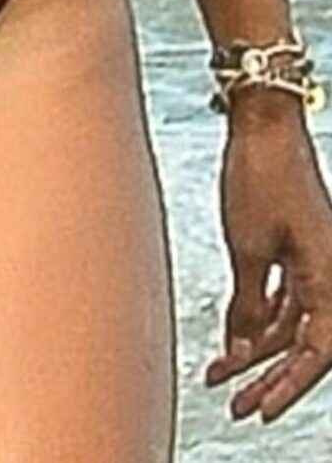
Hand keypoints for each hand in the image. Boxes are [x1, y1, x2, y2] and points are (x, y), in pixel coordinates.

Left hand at [205, 112, 331, 422]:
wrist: (262, 130)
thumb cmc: (260, 178)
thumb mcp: (248, 248)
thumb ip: (248, 300)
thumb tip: (242, 345)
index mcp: (329, 276)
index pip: (316, 350)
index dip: (289, 385)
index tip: (261, 409)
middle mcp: (327, 274)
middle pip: (302, 343)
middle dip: (267, 376)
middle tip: (236, 404)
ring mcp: (311, 263)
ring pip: (288, 324)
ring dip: (254, 350)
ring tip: (218, 376)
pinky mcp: (292, 252)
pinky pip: (279, 300)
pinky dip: (254, 321)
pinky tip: (230, 342)